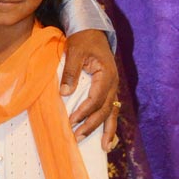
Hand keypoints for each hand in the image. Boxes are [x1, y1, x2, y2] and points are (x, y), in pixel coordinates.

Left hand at [60, 29, 118, 150]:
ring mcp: (113, 87)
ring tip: (103, 148)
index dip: (85, 111)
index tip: (72, 120)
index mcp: (107, 74)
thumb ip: (70, 72)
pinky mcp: (109, 89)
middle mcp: (113, 83)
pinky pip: (111, 109)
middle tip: (77, 137)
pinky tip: (108, 137)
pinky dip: (109, 123)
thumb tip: (64, 93)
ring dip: (106, 130)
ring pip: (112, 112)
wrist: (92, 30)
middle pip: (105, 109)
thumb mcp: (74, 51)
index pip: (96, 98)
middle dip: (92, 125)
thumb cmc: (82, 39)